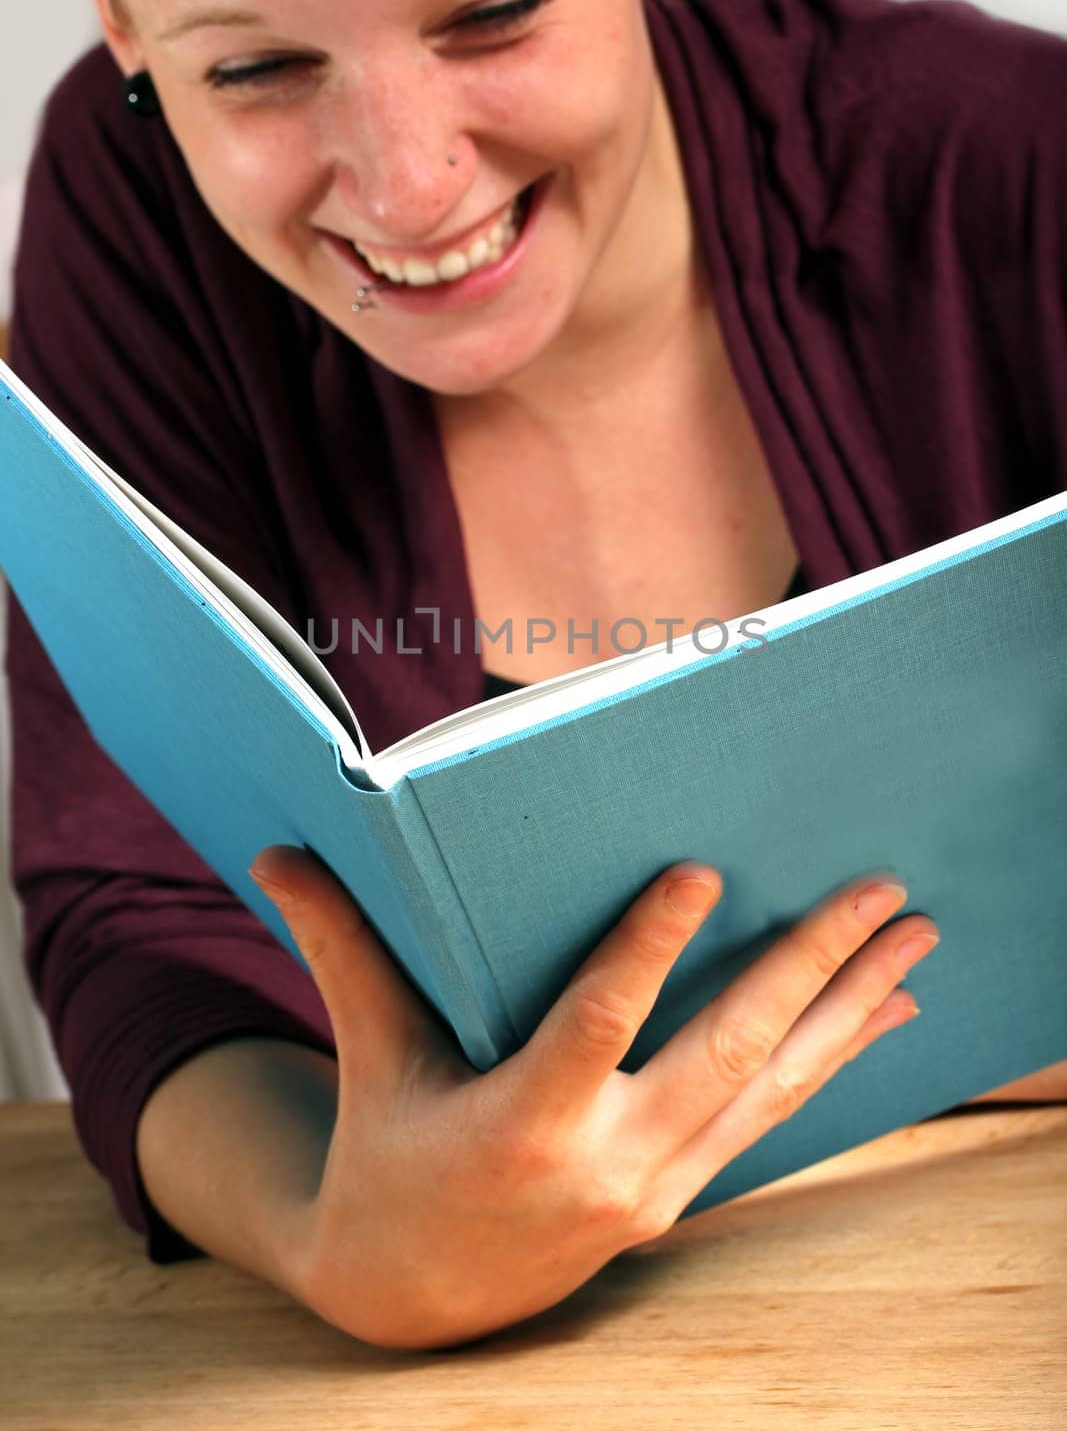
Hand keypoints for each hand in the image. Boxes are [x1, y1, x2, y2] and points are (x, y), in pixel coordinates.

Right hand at [248, 850, 938, 1349]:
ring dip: (848, 1010)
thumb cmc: (385, 1155)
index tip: (704, 871)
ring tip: (912, 941)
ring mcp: (656, 1186)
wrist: (412, 1297)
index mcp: (520, 1121)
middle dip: (811, 965)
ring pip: (772, 1088)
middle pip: (728, 1051)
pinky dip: (831, 1062)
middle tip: (879, 890)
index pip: (598, 1022)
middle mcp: (605, 1161)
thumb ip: (340, 950)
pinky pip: (770, 1118)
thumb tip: (276, 852)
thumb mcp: (369, 1056)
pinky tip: (880, 1013)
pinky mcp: (679, 1193)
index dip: (648, 948)